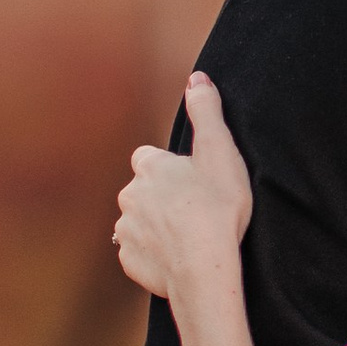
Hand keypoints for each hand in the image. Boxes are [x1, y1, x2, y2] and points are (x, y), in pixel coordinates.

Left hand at [114, 71, 250, 299]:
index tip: (190, 181)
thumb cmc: (217, 208)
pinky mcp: (129, 259)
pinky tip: (177, 258)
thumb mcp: (220, 151)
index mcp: (149, 166)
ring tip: (187, 237)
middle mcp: (129, 194)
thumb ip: (206, 111)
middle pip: (142, 190)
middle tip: (194, 210)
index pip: (149, 158)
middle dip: (161, 197)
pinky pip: (139, 253)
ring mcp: (126, 229)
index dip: (169, 168)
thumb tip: (197, 78)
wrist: (204, 267)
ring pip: (139, 221)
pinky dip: (154, 255)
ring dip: (157, 226)